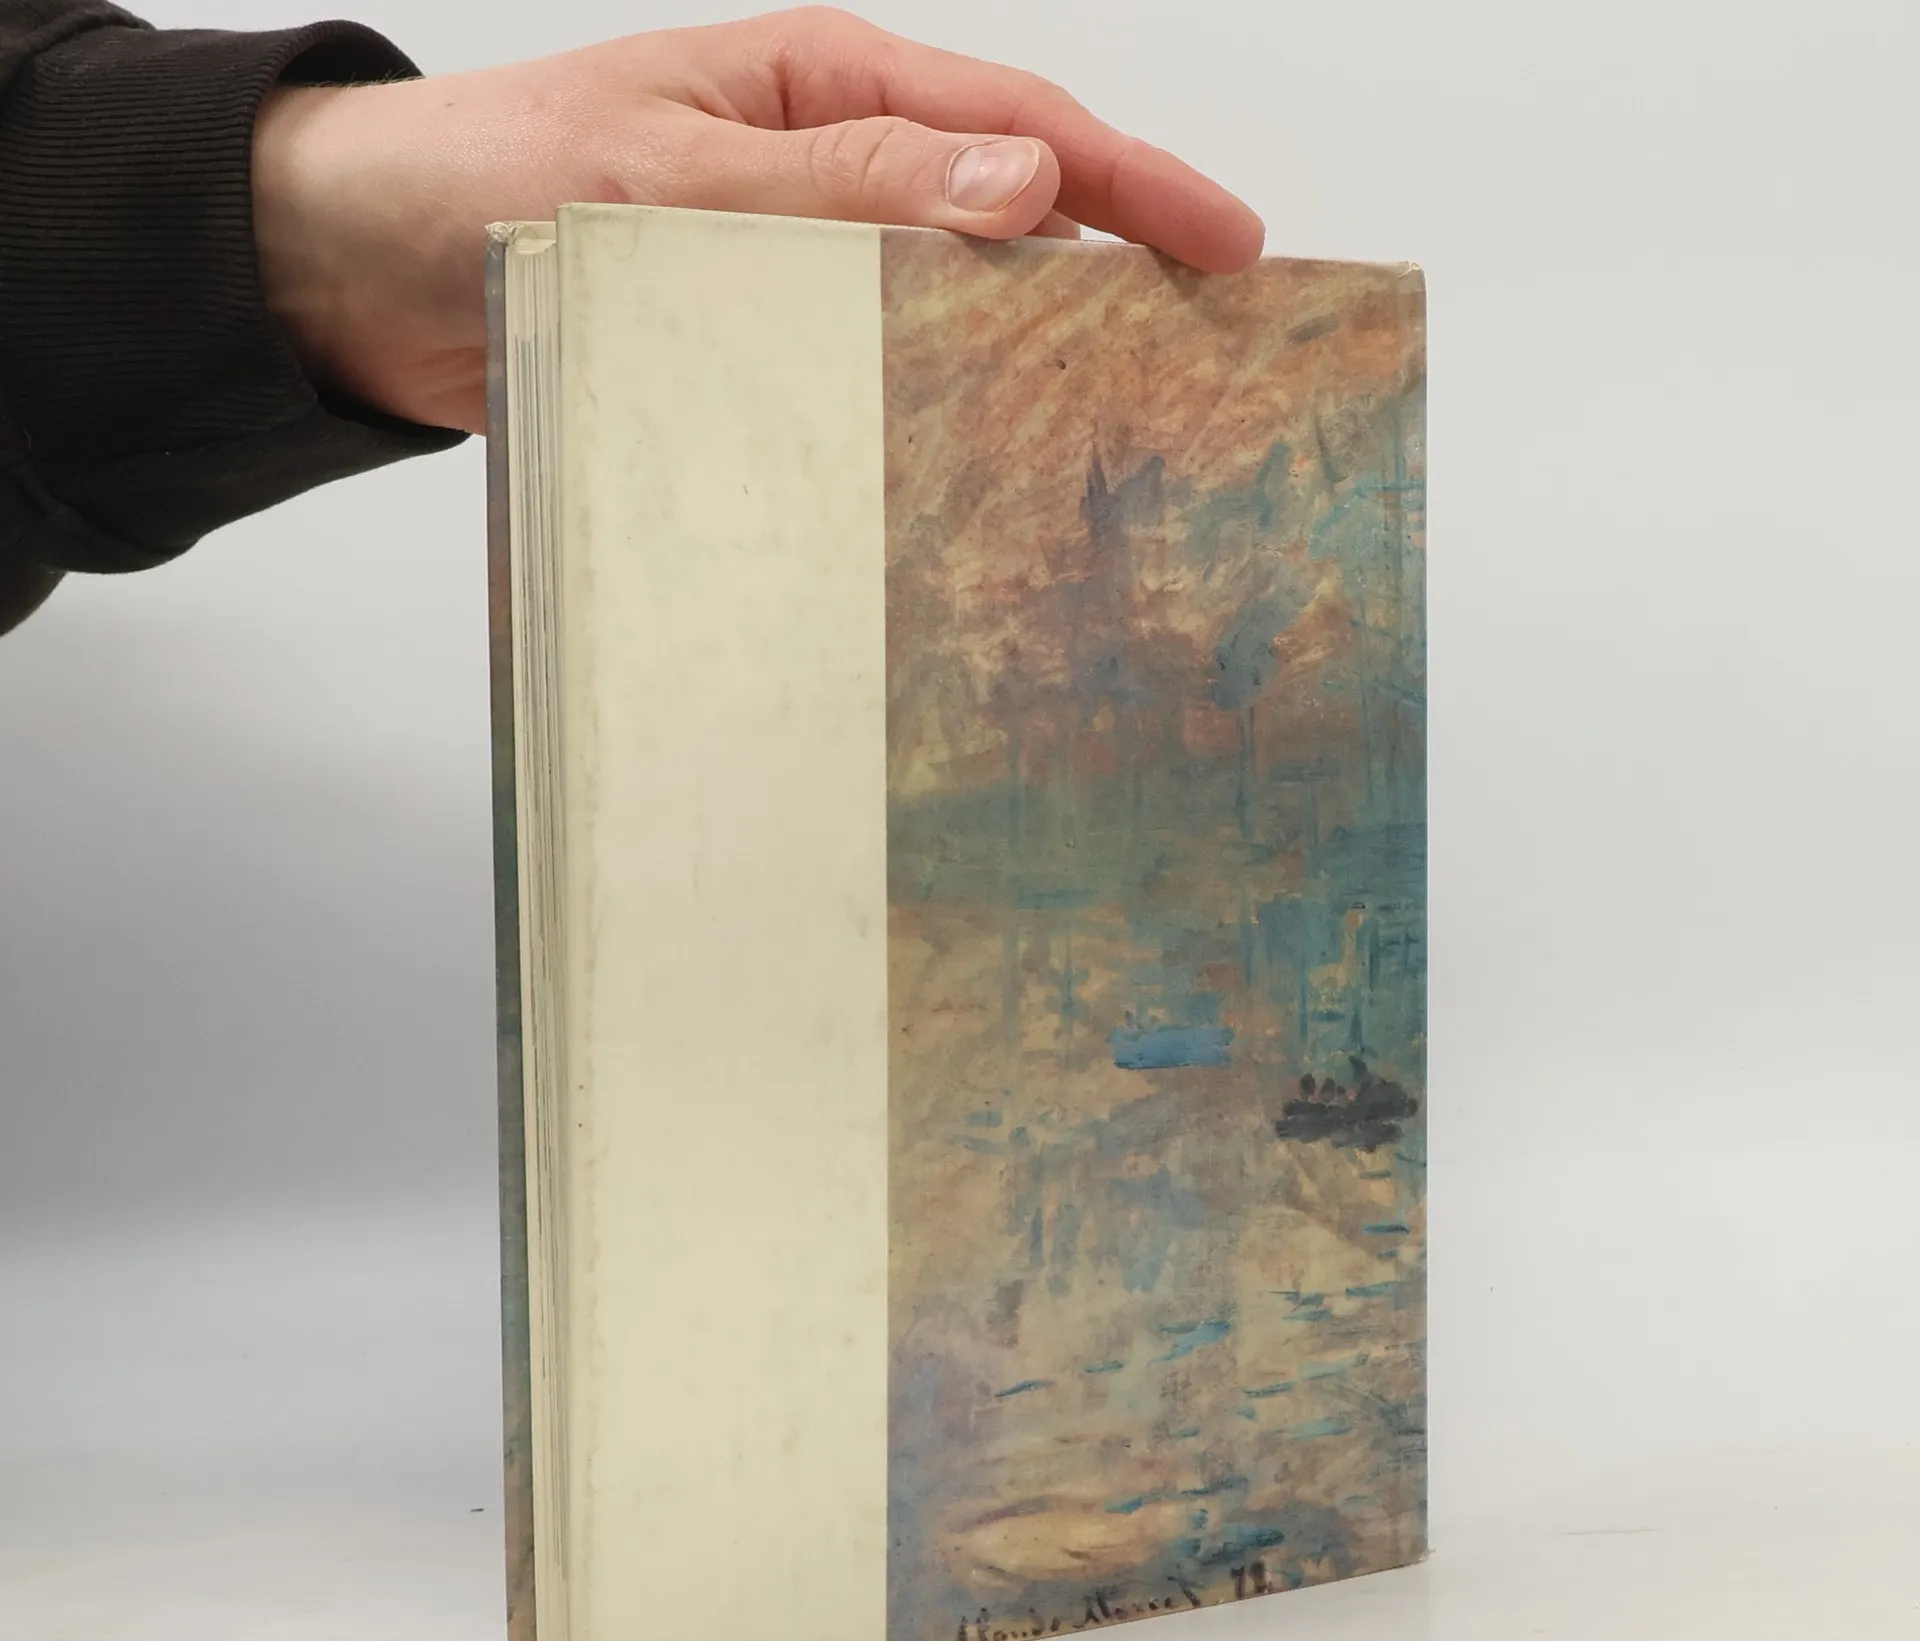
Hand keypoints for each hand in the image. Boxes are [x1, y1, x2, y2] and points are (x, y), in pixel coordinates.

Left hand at [251, 6, 1263, 434]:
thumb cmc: (491, 181)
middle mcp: (823, 171)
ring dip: (1032, 349)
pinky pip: (871, 365)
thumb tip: (1022, 181)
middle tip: (1213, 345)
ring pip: (948, 301)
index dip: (1137, 183)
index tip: (1232, 245)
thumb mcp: (670, 170)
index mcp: (819, 87)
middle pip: (1009, 212)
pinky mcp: (756, 341)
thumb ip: (842, 182)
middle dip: (1119, 265)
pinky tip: (973, 456)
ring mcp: (796, 260)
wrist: (360, 272)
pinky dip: (931, 402)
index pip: (1016, 126)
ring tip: (1122, 415)